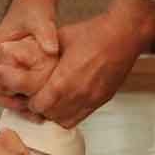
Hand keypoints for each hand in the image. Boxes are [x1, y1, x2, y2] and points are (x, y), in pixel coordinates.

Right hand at [0, 0, 62, 107]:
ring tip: (33, 110)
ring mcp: (4, 64)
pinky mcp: (15, 68)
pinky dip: (21, 95)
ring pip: (0, 90)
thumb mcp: (40, 20)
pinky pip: (12, 86)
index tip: (12, 94)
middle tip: (26, 108)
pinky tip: (36, 101)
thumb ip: (45, 34)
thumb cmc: (32, 11)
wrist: (35, 5)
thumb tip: (51, 50)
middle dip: (5, 100)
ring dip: (14, 101)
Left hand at [26, 0, 154, 126]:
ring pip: (66, 121)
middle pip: (50, 116)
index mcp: (63, 80)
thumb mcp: (61, 38)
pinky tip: (69, 102)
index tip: (30, 94)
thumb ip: (45, 51)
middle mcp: (77, 95)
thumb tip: (31, 56)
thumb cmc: (94, 33)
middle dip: (42, 109)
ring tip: (54, 102)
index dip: (31, 102)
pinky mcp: (102, 99)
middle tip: (39, 99)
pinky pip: (82, 116)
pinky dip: (72, 113)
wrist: (123, 34)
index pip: (39, 106)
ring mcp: (91, 99)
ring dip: (56, 114)